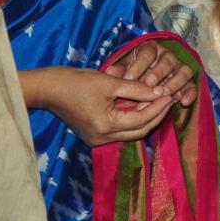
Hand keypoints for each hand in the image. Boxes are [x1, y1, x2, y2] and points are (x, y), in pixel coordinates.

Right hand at [37, 66, 177, 144]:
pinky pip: (121, 130)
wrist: (48, 88)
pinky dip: (133, 119)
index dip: (158, 107)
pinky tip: (143, 104)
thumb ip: (137, 89)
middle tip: (169, 98)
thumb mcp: (110, 82)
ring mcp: (97, 138)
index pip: (141, 120)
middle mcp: (101, 138)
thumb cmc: (76, 82)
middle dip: (157, 114)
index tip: (171, 93)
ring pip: (131, 132)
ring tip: (160, 100)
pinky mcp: (94, 134)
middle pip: (139, 131)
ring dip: (146, 117)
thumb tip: (160, 92)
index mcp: (105, 126)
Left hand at [107, 42, 197, 106]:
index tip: (128, 79)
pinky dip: (190, 93)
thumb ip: (119, 71)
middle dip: (159, 72)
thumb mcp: (123, 70)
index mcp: (151, 49)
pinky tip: (184, 102)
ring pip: (184, 71)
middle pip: (169, 60)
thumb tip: (110, 72)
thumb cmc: (131, 74)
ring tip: (164, 94)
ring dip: (175, 82)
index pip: (148, 53)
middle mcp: (169, 56)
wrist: (143, 83)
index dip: (139, 66)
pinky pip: (193, 86)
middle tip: (148, 84)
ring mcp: (180, 69)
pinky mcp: (188, 83)